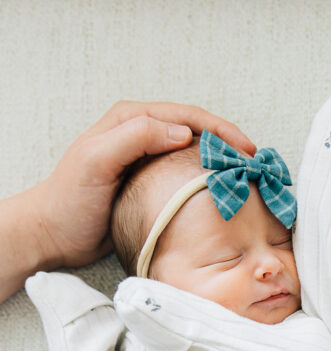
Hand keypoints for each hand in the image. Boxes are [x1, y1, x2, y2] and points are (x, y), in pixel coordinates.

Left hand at [1, 101, 254, 301]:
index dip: (221, 130)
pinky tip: (224, 199)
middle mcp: (142, 135)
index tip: (246, 151)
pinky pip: (187, 179)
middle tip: (256, 166)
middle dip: (229, 145)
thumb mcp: (97, 160)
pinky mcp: (151, 187)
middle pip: (197, 131)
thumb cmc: (70, 199)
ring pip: (195, 155)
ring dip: (222, 165)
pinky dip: (209, 185)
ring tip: (248, 180)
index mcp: (132, 119)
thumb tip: (182, 131)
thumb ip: (135, 137)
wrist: (54, 235)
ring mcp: (148, 161)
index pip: (187, 115)